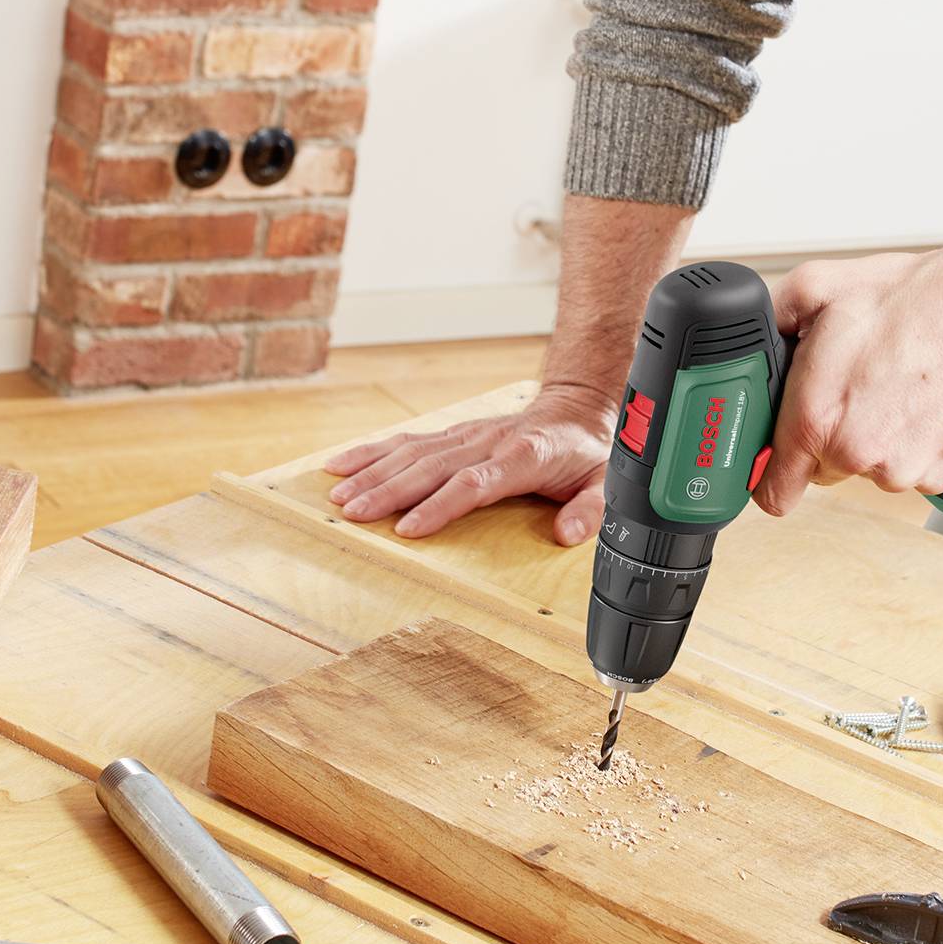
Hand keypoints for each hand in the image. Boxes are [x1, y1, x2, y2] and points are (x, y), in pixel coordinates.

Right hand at [322, 384, 618, 542]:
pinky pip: (407, 441)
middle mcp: (487, 441)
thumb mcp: (605, 481)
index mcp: (523, 456)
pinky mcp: (452, 434)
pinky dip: (372, 451)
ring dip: (372, 473)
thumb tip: (567, 536)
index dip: (439, 505)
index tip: (407, 529)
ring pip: (411, 452)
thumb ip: (590, 510)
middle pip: (430, 467)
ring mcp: (466, 435)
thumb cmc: (587, 452)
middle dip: (387, 491)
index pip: (473, 483)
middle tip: (352, 514)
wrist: (578, 407)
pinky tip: (341, 463)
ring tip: (337, 496)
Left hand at [757, 239, 942, 517]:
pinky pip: (910, 468)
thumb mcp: (819, 287)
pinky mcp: (941, 473)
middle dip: (825, 436)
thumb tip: (754, 339)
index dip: (768, 474)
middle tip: (850, 389)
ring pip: (868, 468)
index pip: (772, 490)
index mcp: (817, 416)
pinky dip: (912, 443)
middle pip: (820, 470)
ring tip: (892, 387)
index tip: (774, 462)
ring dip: (872, 438)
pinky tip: (920, 402)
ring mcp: (903, 469)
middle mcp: (858, 452)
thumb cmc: (916, 299)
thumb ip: (772, 319)